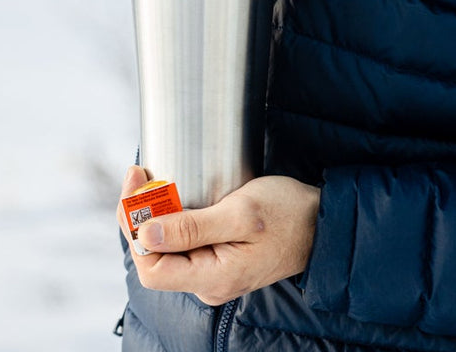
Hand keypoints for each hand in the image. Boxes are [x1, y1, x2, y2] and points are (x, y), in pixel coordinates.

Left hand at [119, 165, 319, 306]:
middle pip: (155, 256)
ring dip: (154, 213)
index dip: (134, 228)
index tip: (135, 184)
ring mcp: (212, 272)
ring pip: (167, 248)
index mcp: (212, 279)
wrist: (321, 222)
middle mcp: (207, 283)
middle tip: (140, 172)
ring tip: (152, 179)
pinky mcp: (217, 258)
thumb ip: (192, 228)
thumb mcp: (241, 213)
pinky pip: (183, 243)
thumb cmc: (287, 214)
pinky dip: (172, 217)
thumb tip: (145, 235)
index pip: (151, 268)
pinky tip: (172, 194)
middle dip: (140, 214)